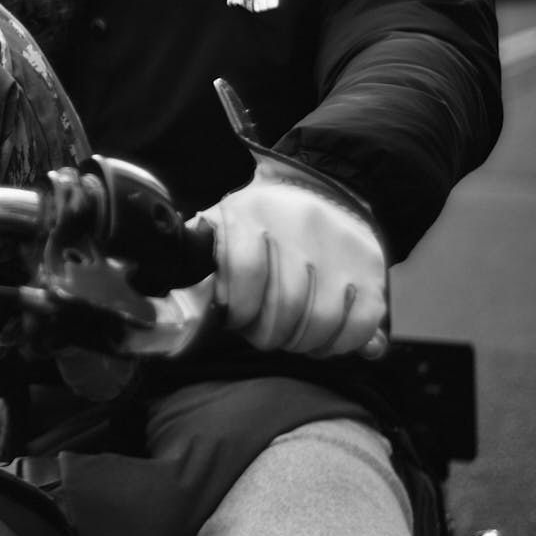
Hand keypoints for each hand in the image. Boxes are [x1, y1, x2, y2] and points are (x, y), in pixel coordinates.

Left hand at [191, 147, 388, 359]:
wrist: (322, 191)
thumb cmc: (258, 223)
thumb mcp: (219, 228)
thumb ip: (193, 262)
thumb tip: (163, 303)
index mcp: (254, 213)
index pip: (246, 269)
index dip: (237, 308)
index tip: (233, 320)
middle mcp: (301, 225)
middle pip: (286, 303)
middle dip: (267, 334)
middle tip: (260, 335)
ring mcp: (342, 247)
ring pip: (323, 319)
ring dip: (301, 343)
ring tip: (289, 338)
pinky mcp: (372, 268)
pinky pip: (361, 323)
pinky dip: (339, 344)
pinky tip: (321, 340)